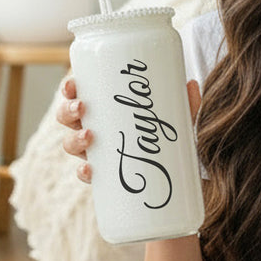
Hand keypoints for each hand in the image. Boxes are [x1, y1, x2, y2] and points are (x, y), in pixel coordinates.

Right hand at [57, 76, 201, 184]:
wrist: (176, 176)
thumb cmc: (168, 136)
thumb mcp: (178, 118)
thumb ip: (185, 103)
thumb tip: (192, 84)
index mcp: (104, 109)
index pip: (79, 94)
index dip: (69, 88)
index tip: (72, 84)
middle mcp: (94, 129)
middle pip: (68, 117)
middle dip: (68, 110)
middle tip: (82, 107)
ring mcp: (97, 153)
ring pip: (71, 144)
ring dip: (73, 138)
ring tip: (89, 136)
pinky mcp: (104, 176)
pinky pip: (86, 174)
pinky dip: (83, 172)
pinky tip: (90, 170)